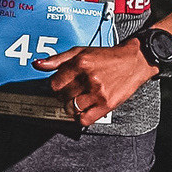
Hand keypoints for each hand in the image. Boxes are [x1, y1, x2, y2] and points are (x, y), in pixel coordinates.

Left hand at [36, 42, 156, 126]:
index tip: (63, 84)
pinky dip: (81, 117)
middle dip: (64, 95)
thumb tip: (37, 64)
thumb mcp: (81, 52)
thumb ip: (58, 59)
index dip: (56, 85)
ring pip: (71, 108)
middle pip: (62, 97)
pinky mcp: (107, 105)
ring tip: (79, 98)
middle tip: (73, 90)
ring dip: (72, 106)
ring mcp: (98, 93)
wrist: (134, 61)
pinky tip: (84, 109)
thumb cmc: (107, 57)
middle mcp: (89, 78)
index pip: (54, 84)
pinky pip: (84, 119)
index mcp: (80, 63)